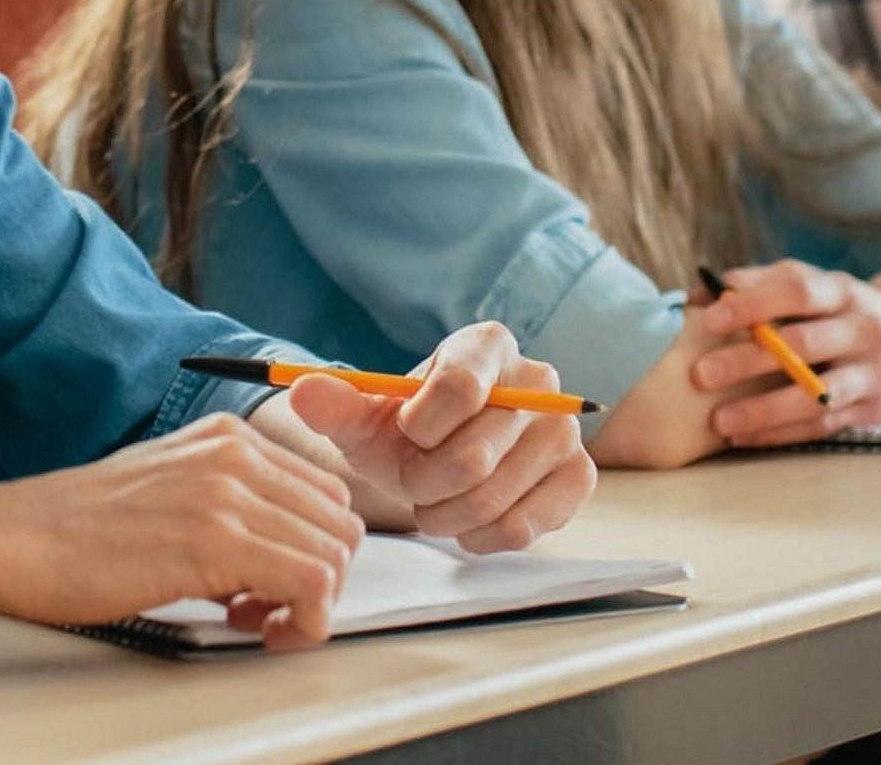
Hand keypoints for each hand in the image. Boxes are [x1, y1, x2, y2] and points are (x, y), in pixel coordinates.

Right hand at [0, 413, 364, 649]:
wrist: (15, 537)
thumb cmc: (77, 527)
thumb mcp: (167, 486)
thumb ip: (226, 499)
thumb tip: (277, 544)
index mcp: (226, 437)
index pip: (324, 491)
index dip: (312, 548)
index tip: (274, 581)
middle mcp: (235, 453)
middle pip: (340, 523)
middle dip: (319, 577)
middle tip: (266, 607)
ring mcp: (228, 492)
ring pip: (334, 555)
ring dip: (308, 604)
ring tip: (253, 618)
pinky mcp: (217, 540)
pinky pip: (312, 586)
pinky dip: (300, 623)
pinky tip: (252, 628)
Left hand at [284, 322, 596, 553]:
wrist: (443, 457)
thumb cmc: (407, 431)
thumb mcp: (366, 415)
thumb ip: (334, 402)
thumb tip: (302, 390)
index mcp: (486, 345)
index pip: (458, 389)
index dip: (418, 427)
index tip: (405, 432)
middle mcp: (538, 380)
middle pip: (471, 455)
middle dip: (424, 481)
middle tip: (414, 479)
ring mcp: (564, 430)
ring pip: (492, 497)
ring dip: (446, 513)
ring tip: (435, 498)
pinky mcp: (578, 477)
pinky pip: (523, 527)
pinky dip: (480, 536)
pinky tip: (466, 519)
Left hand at [692, 259, 880, 445]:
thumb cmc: (843, 311)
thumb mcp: (813, 284)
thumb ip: (757, 284)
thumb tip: (697, 296)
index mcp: (841, 291)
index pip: (797, 292)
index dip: (753, 304)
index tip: (710, 319)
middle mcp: (864, 330)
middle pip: (802, 345)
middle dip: (747, 361)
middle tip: (699, 374)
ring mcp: (874, 373)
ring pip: (815, 395)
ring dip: (763, 410)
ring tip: (718, 420)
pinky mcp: (877, 411)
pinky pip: (823, 425)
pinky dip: (781, 432)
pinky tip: (744, 436)